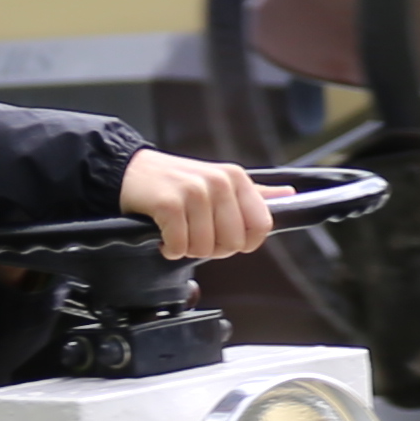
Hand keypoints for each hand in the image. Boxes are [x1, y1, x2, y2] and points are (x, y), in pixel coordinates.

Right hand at [118, 147, 277, 259]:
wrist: (130, 171)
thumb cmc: (176, 181)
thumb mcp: (220, 182)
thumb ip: (255, 193)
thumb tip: (289, 195)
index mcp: (236, 178)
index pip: (261, 227)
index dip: (243, 242)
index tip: (223, 236)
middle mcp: (218, 182)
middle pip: (232, 244)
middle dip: (211, 248)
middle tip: (194, 232)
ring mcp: (194, 192)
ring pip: (204, 249)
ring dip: (186, 248)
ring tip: (177, 230)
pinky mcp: (169, 204)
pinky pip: (179, 247)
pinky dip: (169, 249)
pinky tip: (163, 234)